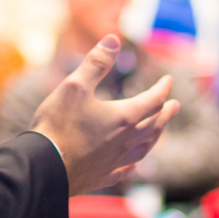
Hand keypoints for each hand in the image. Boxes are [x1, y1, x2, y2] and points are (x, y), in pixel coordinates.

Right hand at [29, 35, 180, 195]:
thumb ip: (96, 63)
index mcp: (123, 118)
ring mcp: (114, 162)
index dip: (162, 89)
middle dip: (165, 114)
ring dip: (155, 138)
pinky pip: (123, 171)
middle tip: (175, 106)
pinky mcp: (100, 177)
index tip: (168, 80)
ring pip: (143, 149)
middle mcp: (124, 141)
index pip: (152, 101)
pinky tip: (133, 166)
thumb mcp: (74, 85)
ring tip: (159, 132)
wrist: (43, 168)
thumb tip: (113, 39)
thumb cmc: (58, 125)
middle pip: (153, 126)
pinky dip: (132, 165)